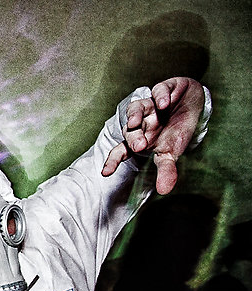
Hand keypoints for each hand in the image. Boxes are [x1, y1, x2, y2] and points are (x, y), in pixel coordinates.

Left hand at [102, 77, 205, 193]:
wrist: (194, 104)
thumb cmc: (177, 130)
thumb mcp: (172, 152)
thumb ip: (166, 170)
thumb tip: (164, 191)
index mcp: (140, 138)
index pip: (122, 151)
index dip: (113, 160)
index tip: (105, 173)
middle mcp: (142, 122)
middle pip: (130, 130)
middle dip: (133, 137)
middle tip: (140, 145)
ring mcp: (151, 105)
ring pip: (137, 108)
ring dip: (135, 115)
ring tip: (138, 122)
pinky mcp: (163, 89)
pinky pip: (158, 91)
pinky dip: (160, 96)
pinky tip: (164, 103)